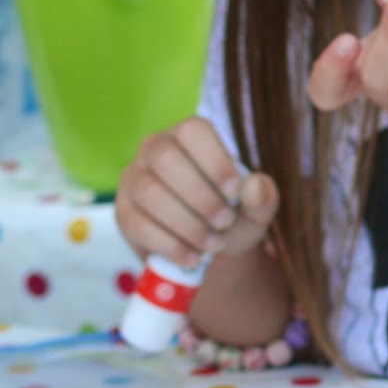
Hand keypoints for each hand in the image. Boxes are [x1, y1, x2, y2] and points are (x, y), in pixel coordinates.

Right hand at [114, 117, 278, 267]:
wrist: (207, 248)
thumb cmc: (232, 216)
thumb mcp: (255, 210)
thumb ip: (263, 197)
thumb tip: (255, 184)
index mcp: (190, 136)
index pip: (193, 130)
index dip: (214, 160)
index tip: (235, 191)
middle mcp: (155, 149)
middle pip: (166, 159)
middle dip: (201, 196)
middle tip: (225, 221)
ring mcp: (133, 179)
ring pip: (150, 193)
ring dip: (187, 223)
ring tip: (214, 243)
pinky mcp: (123, 211)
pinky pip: (138, 224)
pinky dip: (170, 244)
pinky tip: (193, 256)